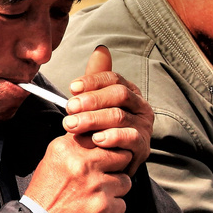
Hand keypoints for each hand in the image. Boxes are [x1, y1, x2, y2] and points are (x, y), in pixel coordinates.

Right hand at [27, 69, 135, 212]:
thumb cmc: (47, 192)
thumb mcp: (54, 158)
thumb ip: (76, 142)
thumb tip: (97, 127)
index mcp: (69, 148)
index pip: (103, 133)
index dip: (107, 144)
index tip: (106, 150)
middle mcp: (84, 164)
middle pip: (121, 154)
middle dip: (115, 166)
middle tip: (101, 176)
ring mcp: (96, 186)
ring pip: (125, 180)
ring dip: (114, 190)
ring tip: (95, 196)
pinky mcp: (105, 208)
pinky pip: (122, 203)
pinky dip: (112, 209)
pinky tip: (95, 210)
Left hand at [60, 45, 154, 172]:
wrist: (108, 162)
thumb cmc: (100, 129)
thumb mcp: (95, 104)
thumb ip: (96, 79)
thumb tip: (100, 50)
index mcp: (129, 91)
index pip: (113, 78)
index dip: (93, 81)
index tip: (72, 88)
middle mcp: (140, 106)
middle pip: (118, 95)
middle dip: (92, 100)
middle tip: (69, 109)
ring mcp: (143, 126)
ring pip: (120, 116)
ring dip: (94, 119)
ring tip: (73, 125)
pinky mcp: (143, 146)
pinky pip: (130, 138)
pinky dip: (112, 137)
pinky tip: (96, 139)